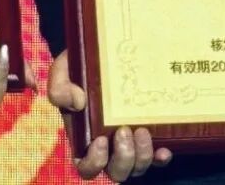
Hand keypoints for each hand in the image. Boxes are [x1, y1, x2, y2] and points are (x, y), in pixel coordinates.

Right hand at [48, 49, 172, 180]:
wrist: (105, 52)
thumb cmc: (81, 67)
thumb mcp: (63, 70)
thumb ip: (59, 85)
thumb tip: (77, 102)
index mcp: (84, 138)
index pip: (86, 166)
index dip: (94, 162)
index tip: (100, 140)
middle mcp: (108, 146)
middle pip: (116, 172)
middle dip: (123, 158)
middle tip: (124, 130)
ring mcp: (130, 141)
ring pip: (137, 166)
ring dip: (142, 156)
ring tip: (143, 130)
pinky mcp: (150, 133)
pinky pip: (157, 156)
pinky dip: (161, 158)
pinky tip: (165, 149)